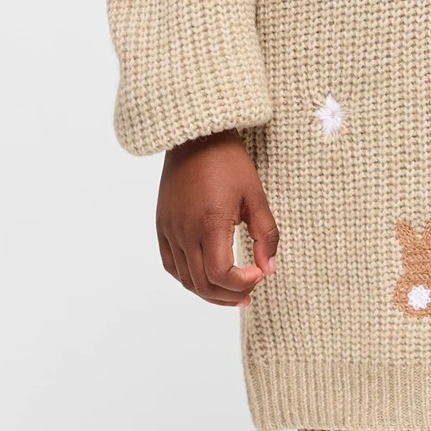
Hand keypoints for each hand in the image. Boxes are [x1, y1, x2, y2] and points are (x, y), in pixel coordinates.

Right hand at [157, 129, 278, 306]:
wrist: (196, 136)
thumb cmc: (229, 161)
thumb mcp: (256, 195)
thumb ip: (265, 234)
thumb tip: (268, 269)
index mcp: (210, 223)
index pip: (220, 274)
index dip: (241, 283)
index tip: (259, 274)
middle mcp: (185, 231)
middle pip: (202, 283)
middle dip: (228, 295)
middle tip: (249, 292)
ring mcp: (169, 230)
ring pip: (185, 279)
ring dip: (209, 291)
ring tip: (230, 290)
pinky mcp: (162, 226)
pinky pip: (171, 264)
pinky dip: (188, 277)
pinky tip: (205, 275)